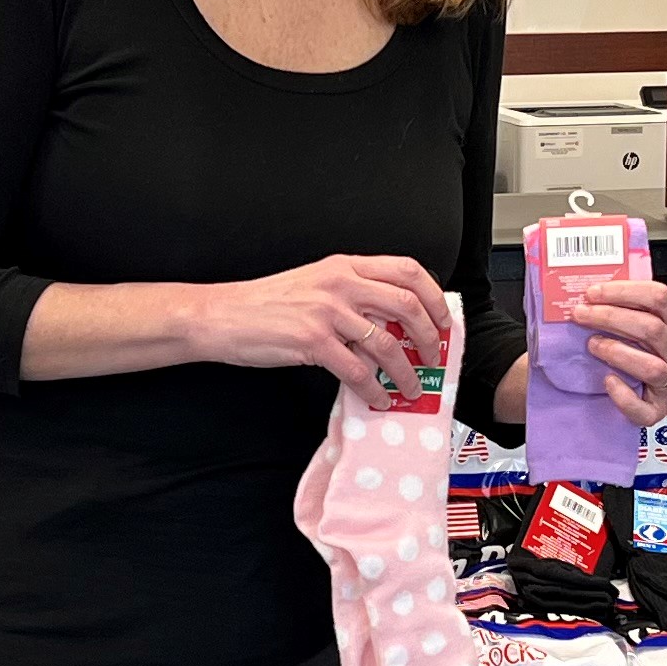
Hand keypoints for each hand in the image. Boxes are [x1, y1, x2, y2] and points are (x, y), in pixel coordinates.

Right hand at [190, 254, 455, 398]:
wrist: (223, 315)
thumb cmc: (266, 304)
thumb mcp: (314, 284)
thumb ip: (351, 292)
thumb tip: (389, 320)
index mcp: (344, 266)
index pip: (406, 270)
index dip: (433, 296)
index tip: (442, 319)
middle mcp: (341, 283)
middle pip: (406, 305)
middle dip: (430, 336)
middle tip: (434, 356)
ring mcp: (328, 311)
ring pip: (387, 343)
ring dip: (405, 371)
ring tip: (409, 387)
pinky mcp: (313, 341)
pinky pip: (358, 370)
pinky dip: (374, 389)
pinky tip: (377, 399)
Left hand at [561, 275, 666, 424]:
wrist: (621, 394)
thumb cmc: (624, 352)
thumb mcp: (628, 326)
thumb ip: (617, 309)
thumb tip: (585, 293)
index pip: (660, 298)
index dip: (625, 292)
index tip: (592, 293)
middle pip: (653, 329)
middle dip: (612, 318)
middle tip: (581, 315)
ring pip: (652, 367)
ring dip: (618, 352)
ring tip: (592, 345)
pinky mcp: (656, 411)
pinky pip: (643, 408)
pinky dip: (623, 395)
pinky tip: (607, 381)